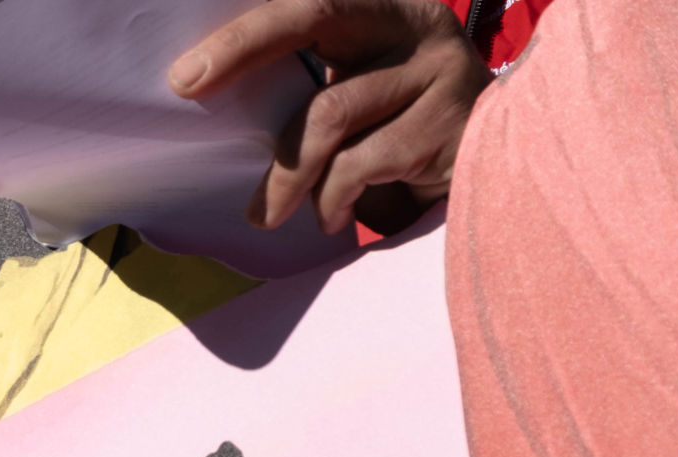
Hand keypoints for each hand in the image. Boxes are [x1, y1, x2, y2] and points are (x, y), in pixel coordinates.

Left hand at [169, 0, 491, 235]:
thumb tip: (208, 96)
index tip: (184, 73)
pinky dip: (332, 198)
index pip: (308, 3)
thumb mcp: (351, 97)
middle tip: (187, 86)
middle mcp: (416, 22)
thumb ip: (304, 89)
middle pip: (318, 15)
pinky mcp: (453, 123)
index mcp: (382, 9)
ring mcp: (441, 67)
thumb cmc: (395, 136)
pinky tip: (333, 214)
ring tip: (270, 212)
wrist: (492, 171)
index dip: (245, 32)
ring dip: (287, 174)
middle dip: (243, 48)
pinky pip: (362, 163)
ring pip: (331, 111)